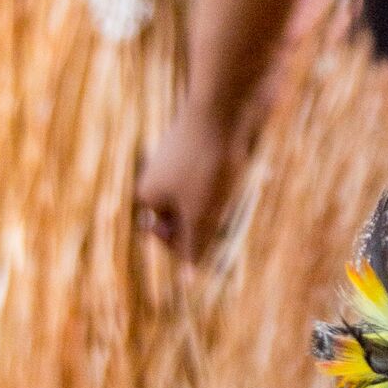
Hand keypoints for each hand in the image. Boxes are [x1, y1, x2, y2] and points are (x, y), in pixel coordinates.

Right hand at [136, 101, 241, 264]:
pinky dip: (226, 177)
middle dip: (207, 221)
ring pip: (201, 195)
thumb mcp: (202, 213)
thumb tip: (185, 284)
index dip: (192, 246)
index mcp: (148, 195)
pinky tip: (239, 167)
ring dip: (220, 201)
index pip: (167, 237)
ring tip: (235, 188)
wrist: (223, 102)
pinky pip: (212, 172)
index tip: (215, 241)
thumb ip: (193, 247)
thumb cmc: (207, 161)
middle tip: (227, 216)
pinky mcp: (198, 141)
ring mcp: (175, 156)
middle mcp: (156, 176)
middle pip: (184, 215)